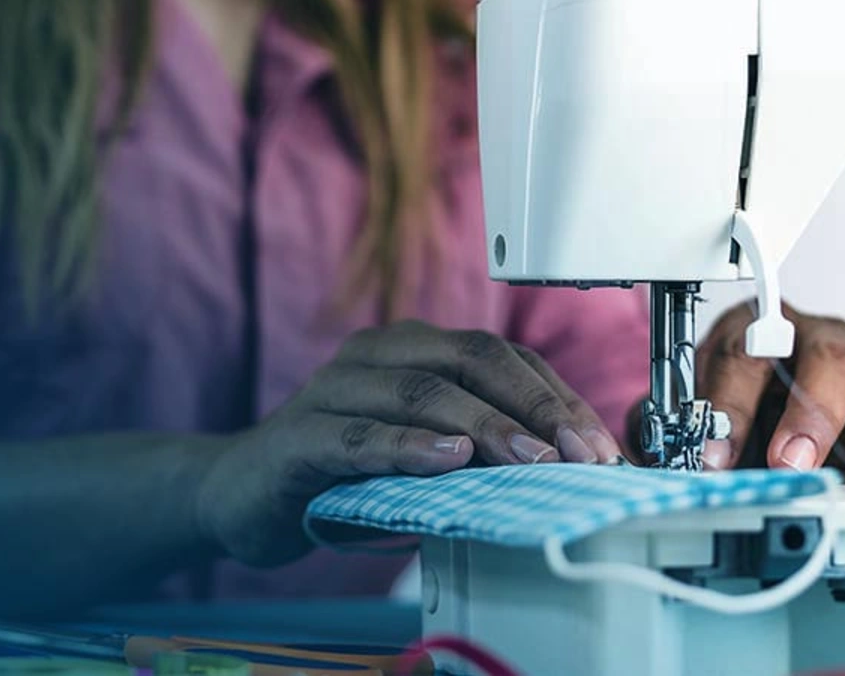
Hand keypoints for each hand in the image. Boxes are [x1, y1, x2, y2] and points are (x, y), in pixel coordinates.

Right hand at [197, 320, 622, 566]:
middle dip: (534, 407)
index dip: (557, 398)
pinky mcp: (298, 436)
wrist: (242, 495)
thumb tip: (567, 473)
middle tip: (579, 453)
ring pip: (420, 391)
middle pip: (471, 360)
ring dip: (484, 427)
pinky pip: (357, 434)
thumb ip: (480, 454)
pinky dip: (406, 446)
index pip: (502, 357)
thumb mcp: (425, 459)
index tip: (602, 447)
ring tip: (529, 459)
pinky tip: (445, 460)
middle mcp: (376, 355)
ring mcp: (333, 389)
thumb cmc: (343, 474)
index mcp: (414, 349)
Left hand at [695, 303, 844, 483]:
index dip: (730, 407)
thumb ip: (698, 442)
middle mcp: (815, 338)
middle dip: (812, 413)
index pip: (742, 354)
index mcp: (754, 331)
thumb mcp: (707, 418)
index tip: (716, 458)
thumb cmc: (742, 408)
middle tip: (791, 462)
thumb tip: (691, 477)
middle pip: (827, 357)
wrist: (773, 408)